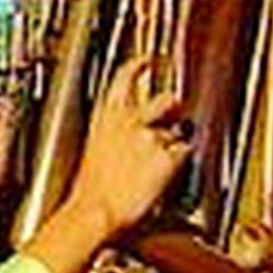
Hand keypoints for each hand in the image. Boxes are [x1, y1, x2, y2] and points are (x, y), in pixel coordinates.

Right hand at [20, 57, 190, 272]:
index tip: (149, 60)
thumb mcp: (94, 150)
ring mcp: (151, 137)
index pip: (126, 76)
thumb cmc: (88, 191)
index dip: (141, 64)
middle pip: (165, 98)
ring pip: (177, 131)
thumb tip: (123, 136)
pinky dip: (179, 164)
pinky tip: (164, 177)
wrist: (94, 213)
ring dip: (174, 143)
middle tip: (175, 110)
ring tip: (160, 163)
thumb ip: (111, 135)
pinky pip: (184, 153)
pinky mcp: (167, 157)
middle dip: (174, 105)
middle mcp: (130, 121)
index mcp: (106, 116)